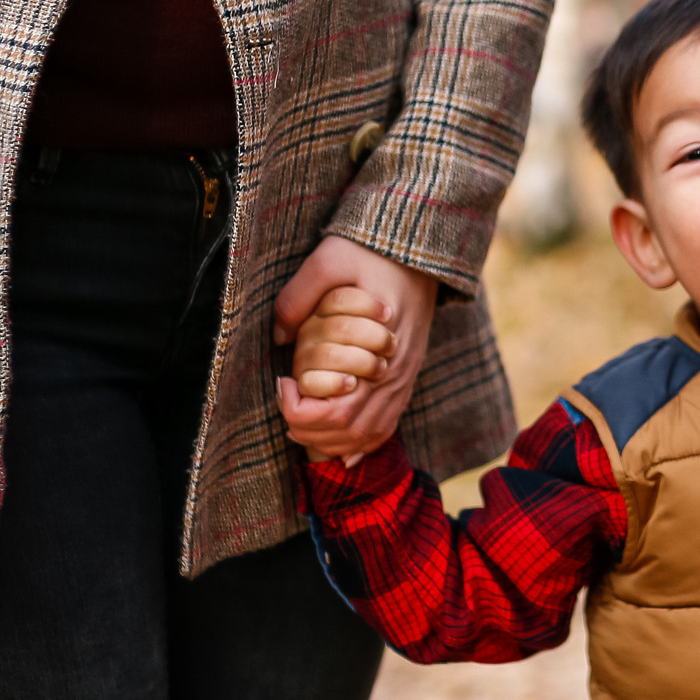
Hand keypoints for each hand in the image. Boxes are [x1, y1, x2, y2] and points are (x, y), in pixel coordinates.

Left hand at [273, 236, 435, 462]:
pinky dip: (360, 444)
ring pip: (368, 436)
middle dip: (308, 431)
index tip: (282, 382)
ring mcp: (403, 379)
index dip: (298, 408)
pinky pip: (386, 427)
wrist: (419, 250)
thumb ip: (297, 297)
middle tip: (286, 404)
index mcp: (375, 350)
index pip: (334, 410)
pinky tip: (340, 449)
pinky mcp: (406, 380)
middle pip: (348, 430)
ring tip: (302, 423)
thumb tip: (280, 337)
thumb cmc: (370, 253)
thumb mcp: (327, 259)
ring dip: (331, 442)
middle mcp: (394, 373)